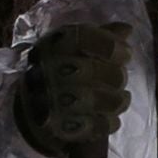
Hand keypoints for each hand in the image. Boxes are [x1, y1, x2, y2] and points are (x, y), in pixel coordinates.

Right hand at [17, 23, 130, 157]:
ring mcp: (54, 101)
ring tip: (120, 99)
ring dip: (118, 101)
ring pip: (101, 100)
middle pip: (96, 70)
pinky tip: (110, 118)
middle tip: (118, 79)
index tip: (125, 54)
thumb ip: (101, 37)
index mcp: (53, 45)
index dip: (112, 46)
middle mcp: (50, 70)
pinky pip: (98, 125)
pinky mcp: (62, 128)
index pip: (85, 38)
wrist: (30, 108)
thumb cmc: (59, 71)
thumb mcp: (73, 47)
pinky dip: (110, 122)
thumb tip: (127, 29)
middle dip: (116, 76)